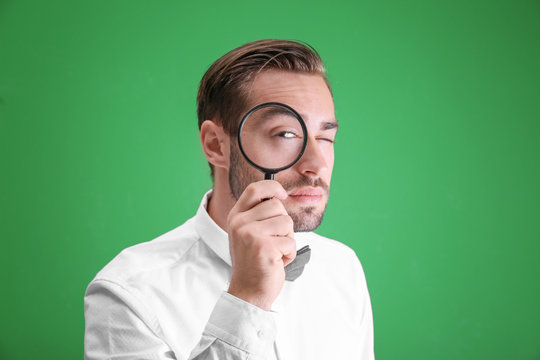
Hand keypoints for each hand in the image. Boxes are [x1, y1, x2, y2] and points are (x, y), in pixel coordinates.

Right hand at [226, 180, 295, 310]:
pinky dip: (290, 254)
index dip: (272, 187)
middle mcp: (240, 223)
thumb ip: (259, 215)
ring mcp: (251, 235)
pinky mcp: (264, 248)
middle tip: (274, 241)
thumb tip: (279, 195)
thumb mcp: (249, 233)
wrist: (248, 292)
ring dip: (288, 239)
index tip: (282, 195)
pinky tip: (277, 262)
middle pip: (276, 205)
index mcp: (236, 216)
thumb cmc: (255, 262)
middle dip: (284, 224)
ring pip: (286, 222)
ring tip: (275, 252)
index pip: (254, 188)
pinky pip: (291, 242)